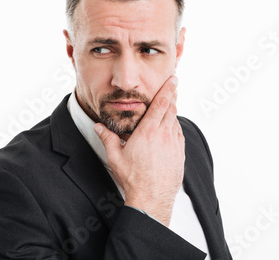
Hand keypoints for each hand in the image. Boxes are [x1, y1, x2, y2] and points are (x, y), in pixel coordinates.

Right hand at [94, 76, 184, 225]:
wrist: (152, 199)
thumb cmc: (133, 178)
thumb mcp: (115, 157)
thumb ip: (107, 138)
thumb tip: (98, 127)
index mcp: (148, 132)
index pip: (161, 104)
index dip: (168, 89)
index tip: (173, 79)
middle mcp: (164, 135)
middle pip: (171, 109)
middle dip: (172, 96)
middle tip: (173, 86)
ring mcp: (174, 145)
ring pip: (176, 121)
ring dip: (173, 112)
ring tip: (169, 107)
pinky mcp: (180, 155)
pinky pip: (179, 135)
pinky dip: (175, 127)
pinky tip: (170, 129)